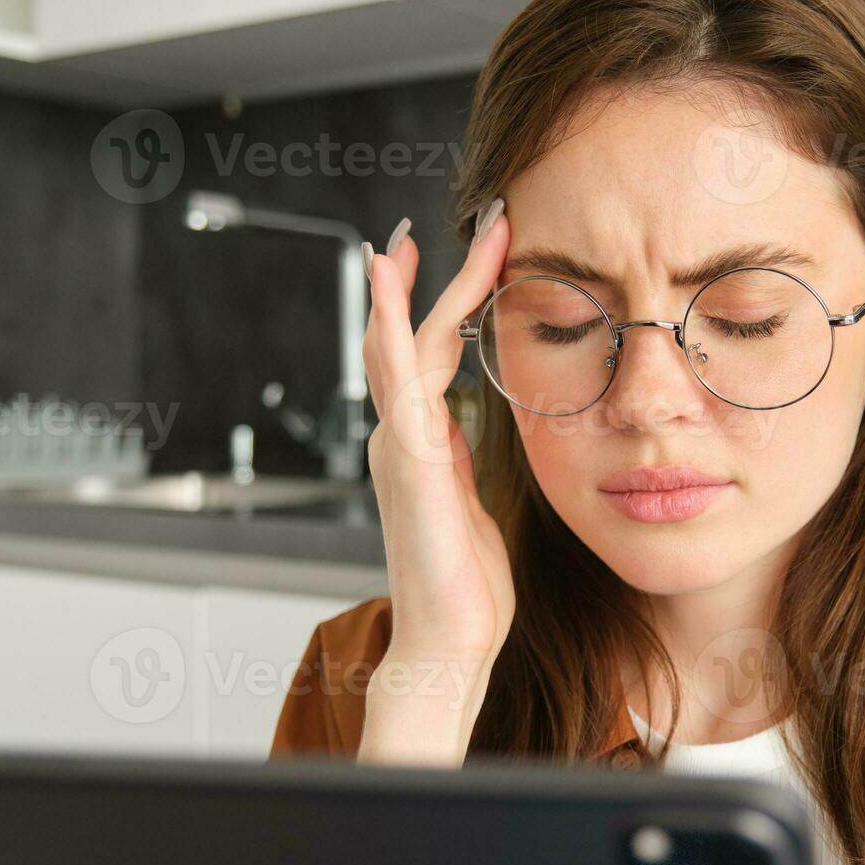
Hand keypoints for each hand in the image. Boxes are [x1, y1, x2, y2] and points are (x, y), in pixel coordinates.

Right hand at [356, 199, 513, 764]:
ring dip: (402, 291)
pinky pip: (397, 385)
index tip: (479, 256)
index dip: (451, 303)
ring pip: (392, 351)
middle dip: (430, 278)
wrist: (450, 640)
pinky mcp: (407, 461)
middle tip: (469, 223)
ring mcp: (398, 447)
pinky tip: (386, 293)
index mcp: (420, 444)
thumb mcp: (472, 503)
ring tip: (404, 239)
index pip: (432, 355)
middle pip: (408, 339)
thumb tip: (467, 423)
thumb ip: (462, 460)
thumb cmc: (466, 587)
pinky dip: (386, 333)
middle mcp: (400, 438)